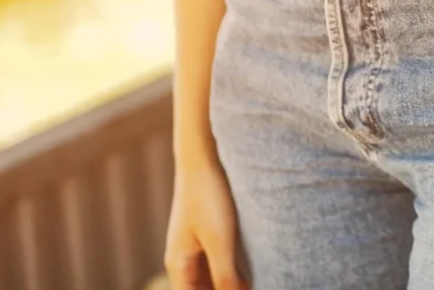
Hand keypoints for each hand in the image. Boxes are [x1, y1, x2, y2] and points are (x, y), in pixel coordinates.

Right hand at [165, 160, 247, 289]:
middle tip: (250, 286)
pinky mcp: (207, 231)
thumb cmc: (209, 197)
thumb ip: (225, 275)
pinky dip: (233, 267)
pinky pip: (218, 259)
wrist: (202, 156)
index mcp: (178, 265)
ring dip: (229, 282)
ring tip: (255, 279)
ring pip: (211, 276)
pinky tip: (253, 265)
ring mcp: (194, 244)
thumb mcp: (220, 240)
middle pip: (202, 289)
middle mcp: (183, 258)